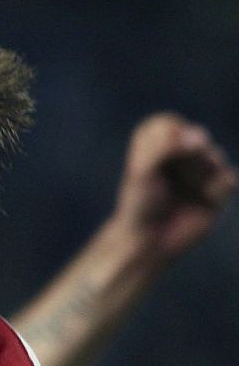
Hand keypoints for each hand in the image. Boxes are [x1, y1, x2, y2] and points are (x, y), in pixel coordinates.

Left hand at [109, 113, 235, 266]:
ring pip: (213, 157)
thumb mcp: (142, 173)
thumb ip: (164, 148)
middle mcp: (181, 156)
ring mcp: (201, 172)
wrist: (147, 242)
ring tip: (186, 190)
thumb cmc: (139, 205)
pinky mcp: (217, 191)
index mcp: (156, 148)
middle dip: (184, 157)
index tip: (155, 156)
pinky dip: (215, 188)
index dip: (165, 137)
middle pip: (195, 138)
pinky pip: (226, 179)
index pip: (167, 123)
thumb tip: (197, 137)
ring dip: (198, 173)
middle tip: (173, 176)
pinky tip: (203, 199)